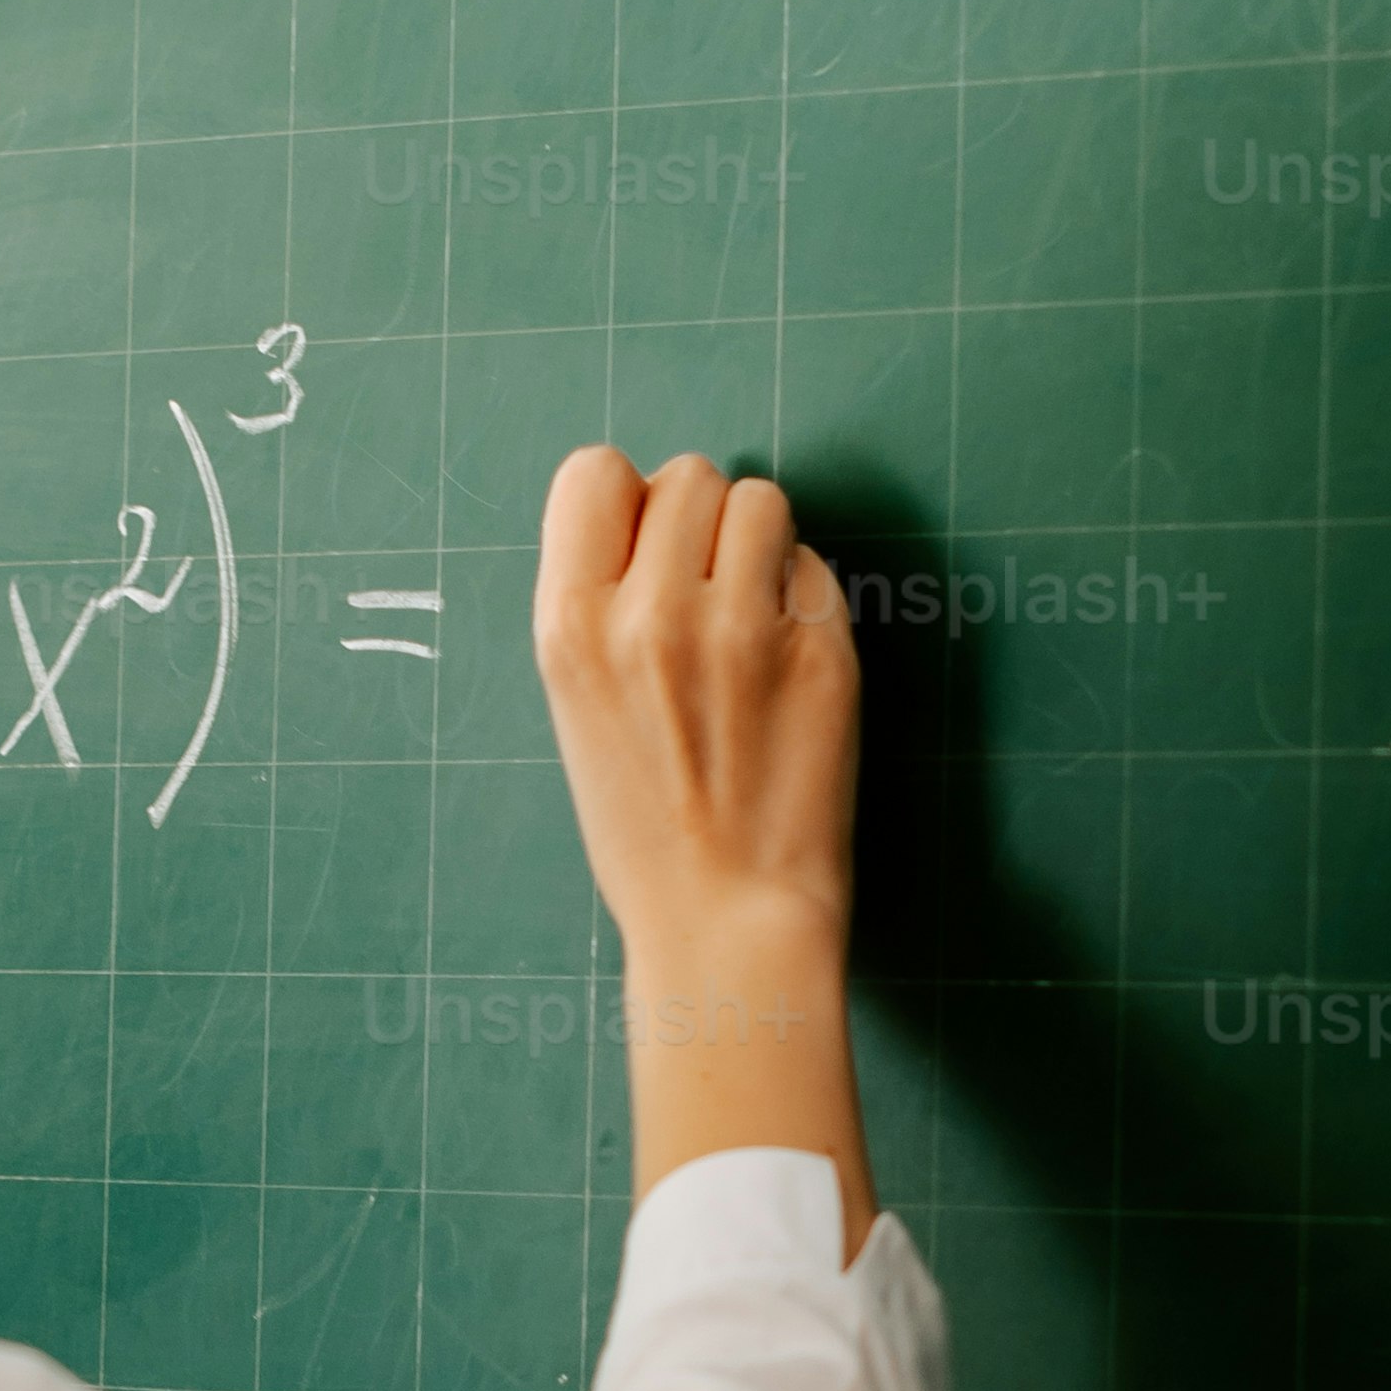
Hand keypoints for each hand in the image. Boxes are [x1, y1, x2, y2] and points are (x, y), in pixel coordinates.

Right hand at [532, 446, 874, 1253]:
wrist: (726, 919)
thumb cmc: (645, 823)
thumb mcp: (576, 706)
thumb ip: (601, 601)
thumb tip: (651, 512)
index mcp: (569, 627)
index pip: (593, 471)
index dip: (625, 503)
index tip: (642, 551)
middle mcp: (651, 614)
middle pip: (688, 477)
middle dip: (700, 525)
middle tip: (707, 599)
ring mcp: (742, 630)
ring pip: (762, 501)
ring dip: (761, 547)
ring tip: (751, 622)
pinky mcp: (820, 650)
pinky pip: (814, 569)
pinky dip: (805, 603)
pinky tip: (786, 670)